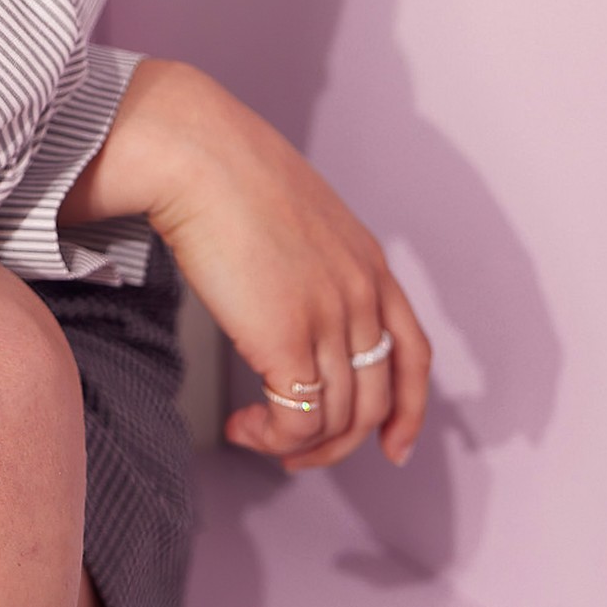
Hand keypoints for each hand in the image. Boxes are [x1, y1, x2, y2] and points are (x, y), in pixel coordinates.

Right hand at [68, 61, 431, 470]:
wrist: (193, 153)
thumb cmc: (222, 170)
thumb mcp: (292, 212)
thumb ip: (306, 257)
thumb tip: (279, 287)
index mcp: (368, 262)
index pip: (413, 354)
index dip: (408, 410)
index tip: (392, 445)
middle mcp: (361, 294)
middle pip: (374, 401)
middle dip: (339, 442)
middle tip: (296, 452)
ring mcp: (329, 318)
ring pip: (336, 419)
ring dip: (298, 445)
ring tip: (254, 434)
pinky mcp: (286, 340)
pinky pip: (298, 420)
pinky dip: (272, 438)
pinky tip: (241, 427)